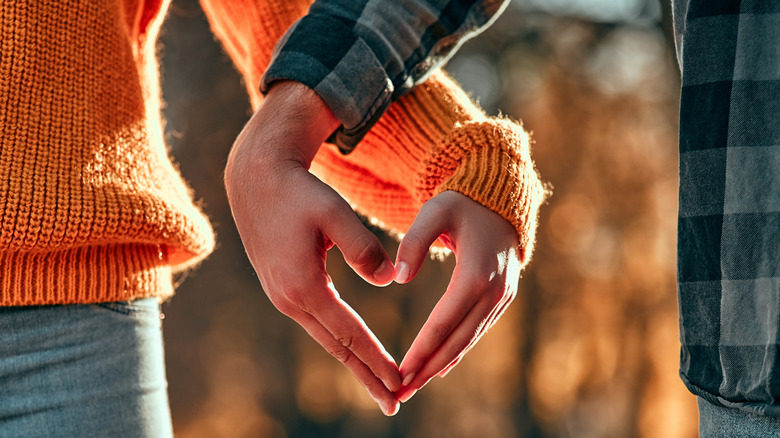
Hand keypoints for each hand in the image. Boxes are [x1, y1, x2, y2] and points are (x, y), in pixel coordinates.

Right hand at [224, 81, 401, 414]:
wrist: (257, 180)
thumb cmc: (299, 192)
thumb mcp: (334, 213)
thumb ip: (363, 247)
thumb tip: (389, 279)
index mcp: (303, 285)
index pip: (349, 333)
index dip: (376, 359)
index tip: (400, 381)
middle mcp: (289, 299)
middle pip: (336, 348)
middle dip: (366, 377)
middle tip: (394, 403)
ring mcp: (283, 297)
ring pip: (326, 339)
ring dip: (354, 363)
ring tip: (380, 385)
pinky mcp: (283, 289)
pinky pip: (318, 324)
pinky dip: (340, 342)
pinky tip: (354, 351)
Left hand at [394, 190, 521, 402]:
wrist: (499, 198)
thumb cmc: (461, 203)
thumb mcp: (434, 211)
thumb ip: (413, 242)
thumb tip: (397, 278)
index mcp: (477, 273)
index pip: (444, 321)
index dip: (422, 349)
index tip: (400, 371)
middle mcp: (494, 290)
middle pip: (458, 339)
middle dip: (428, 368)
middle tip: (401, 392)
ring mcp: (502, 297)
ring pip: (469, 339)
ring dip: (441, 365)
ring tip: (413, 386)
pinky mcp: (502, 298)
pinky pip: (477, 330)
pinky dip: (457, 350)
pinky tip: (439, 368)